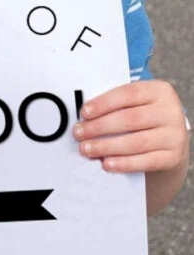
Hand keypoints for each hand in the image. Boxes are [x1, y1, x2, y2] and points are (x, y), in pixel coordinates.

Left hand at [73, 80, 188, 173]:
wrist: (168, 139)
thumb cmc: (141, 116)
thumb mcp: (135, 103)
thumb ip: (115, 104)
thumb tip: (84, 115)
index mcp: (159, 90)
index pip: (128, 93)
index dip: (104, 103)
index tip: (84, 113)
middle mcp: (170, 111)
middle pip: (130, 119)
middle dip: (100, 127)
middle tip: (78, 133)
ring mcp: (174, 135)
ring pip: (137, 142)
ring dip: (107, 147)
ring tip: (86, 149)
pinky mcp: (173, 157)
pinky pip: (147, 161)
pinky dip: (124, 164)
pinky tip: (106, 164)